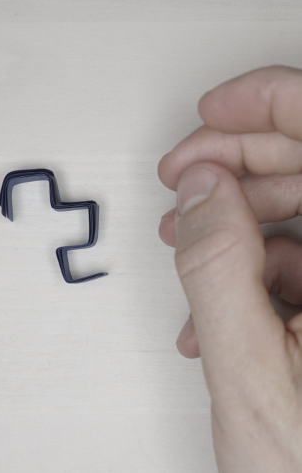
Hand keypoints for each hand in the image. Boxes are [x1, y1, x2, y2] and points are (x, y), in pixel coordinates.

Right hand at [158, 66, 301, 472]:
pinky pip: (296, 256)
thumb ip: (216, 269)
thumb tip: (199, 190)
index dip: (270, 102)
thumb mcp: (248, 370)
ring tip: (185, 234)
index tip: (213, 110)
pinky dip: (247, 261)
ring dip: (232, 215)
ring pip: (299, 211)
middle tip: (183, 173)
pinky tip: (213, 291)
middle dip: (235, 160)